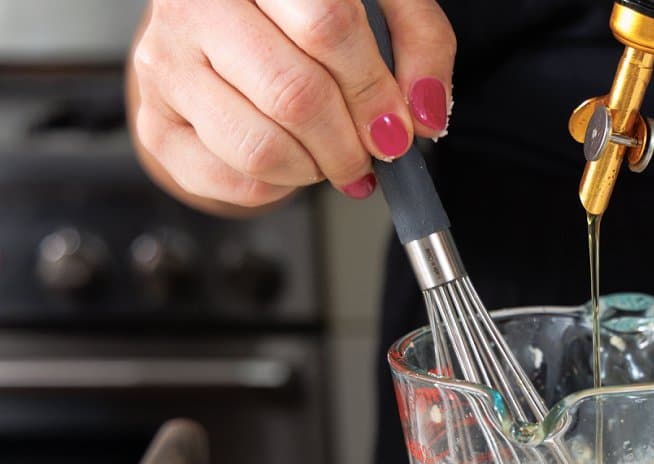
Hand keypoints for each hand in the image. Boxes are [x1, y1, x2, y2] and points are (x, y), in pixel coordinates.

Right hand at [128, 0, 454, 212]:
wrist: (223, 21)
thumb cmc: (302, 10)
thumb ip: (418, 39)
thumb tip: (428, 112)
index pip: (326, 25)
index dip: (372, 88)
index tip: (397, 125)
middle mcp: (196, 5)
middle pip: (294, 95)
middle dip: (350, 142)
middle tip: (371, 151)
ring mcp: (165, 63)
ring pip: (261, 146)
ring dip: (317, 169)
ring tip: (331, 154)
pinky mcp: (156, 123)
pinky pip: (232, 180)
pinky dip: (281, 187)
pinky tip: (292, 160)